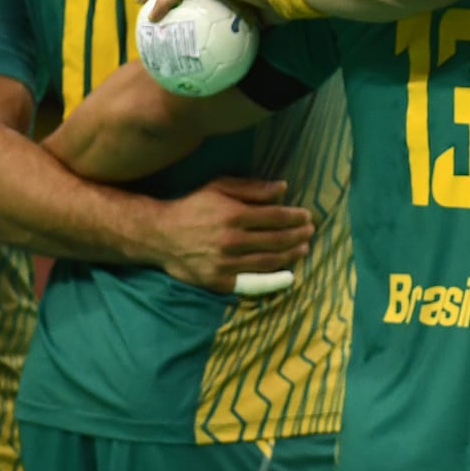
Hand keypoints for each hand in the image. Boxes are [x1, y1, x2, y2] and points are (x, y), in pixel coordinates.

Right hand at [152, 176, 314, 293]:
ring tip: (303, 248)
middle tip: (310, 232)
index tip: (307, 216)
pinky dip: (272, 281)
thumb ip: (252, 188)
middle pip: (276, 240)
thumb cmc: (192, 206)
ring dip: (290, 255)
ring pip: (268, 261)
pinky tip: (288, 277)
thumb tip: (283, 188)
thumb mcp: (219, 187)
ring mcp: (225, 263)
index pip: (275, 217)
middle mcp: (231, 241)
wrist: (158, 234)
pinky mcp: (218, 281)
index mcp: (233, 215)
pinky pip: (251, 282)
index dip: (295, 217)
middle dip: (297, 235)